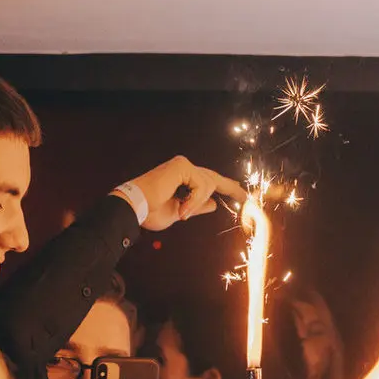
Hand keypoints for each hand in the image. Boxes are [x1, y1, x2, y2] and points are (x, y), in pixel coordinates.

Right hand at [119, 156, 248, 231]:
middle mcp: (183, 167)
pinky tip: (181, 208)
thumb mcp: (180, 211)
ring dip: (196, 204)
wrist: (134, 208)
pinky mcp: (181, 166)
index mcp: (181, 177)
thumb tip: (214, 203)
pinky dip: (193, 200)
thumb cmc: (150, 211)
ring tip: (181, 213)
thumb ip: (197, 206)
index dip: (224, 187)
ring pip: (207, 186)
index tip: (239, 193)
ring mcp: (182, 165)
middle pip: (213, 178)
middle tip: (244, 196)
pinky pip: (200, 187)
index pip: (207, 181)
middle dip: (230, 187)